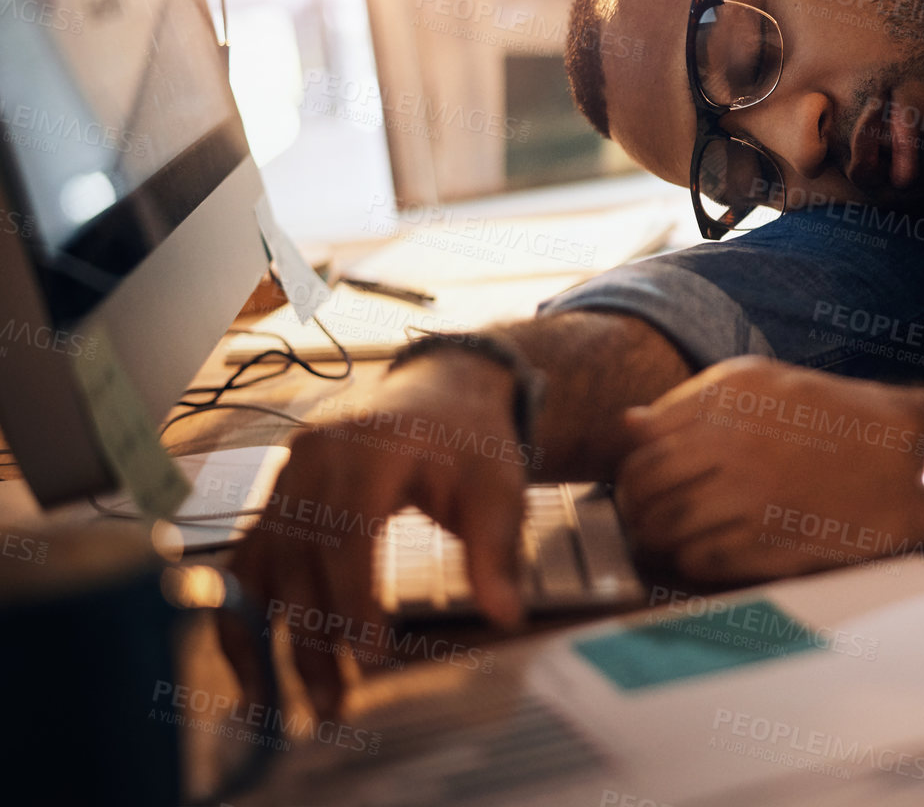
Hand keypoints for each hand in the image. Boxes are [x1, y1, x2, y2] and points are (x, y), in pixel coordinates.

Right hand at [221, 353, 528, 717]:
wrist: (439, 393)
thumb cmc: (469, 441)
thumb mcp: (498, 485)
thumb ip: (496, 550)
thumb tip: (504, 615)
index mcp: (369, 447)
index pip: (348, 530)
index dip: (353, 596)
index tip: (371, 656)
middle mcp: (312, 459)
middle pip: (299, 559)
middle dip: (312, 638)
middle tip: (334, 706)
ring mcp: (283, 478)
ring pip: (261, 569)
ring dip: (268, 640)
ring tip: (284, 708)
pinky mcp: (272, 499)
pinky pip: (243, 564)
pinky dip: (242, 617)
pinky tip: (253, 672)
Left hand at [615, 356, 923, 581]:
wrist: (914, 460)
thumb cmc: (841, 421)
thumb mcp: (769, 385)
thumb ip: (694, 403)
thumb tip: (627, 425)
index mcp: (732, 396)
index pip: (641, 439)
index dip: (630, 464)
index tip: (640, 477)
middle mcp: (736, 442)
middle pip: (642, 485)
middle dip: (634, 504)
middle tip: (644, 514)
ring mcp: (752, 496)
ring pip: (663, 527)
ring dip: (656, 537)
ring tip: (669, 537)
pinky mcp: (771, 543)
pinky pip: (699, 560)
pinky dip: (691, 560)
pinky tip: (709, 549)